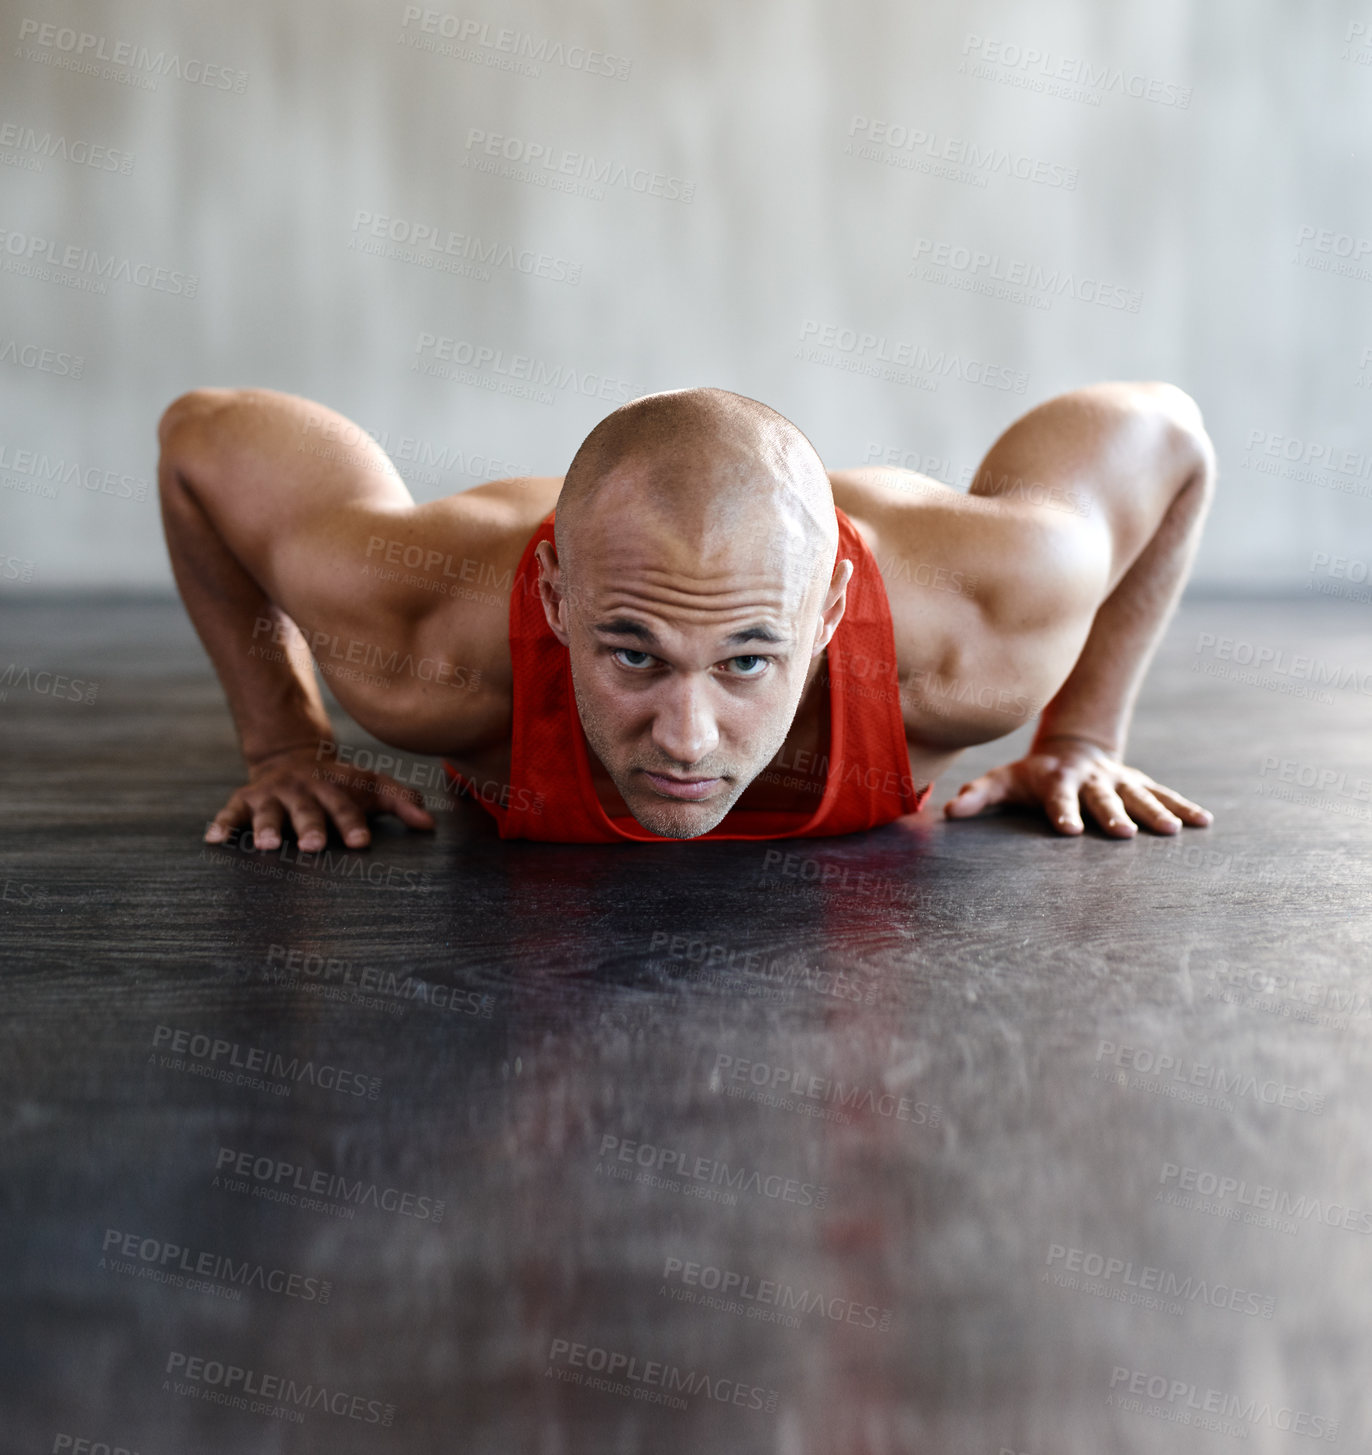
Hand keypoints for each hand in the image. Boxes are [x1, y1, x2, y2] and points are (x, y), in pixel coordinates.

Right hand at [204, 743, 435, 850]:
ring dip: (268, 827)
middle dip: (311, 827)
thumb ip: (401, 802)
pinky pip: (231, 812)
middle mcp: (303, 789)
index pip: (347, 807)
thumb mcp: (372, 786)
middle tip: (315, 846)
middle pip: (308, 810)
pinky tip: (214, 840)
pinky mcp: (245, 800)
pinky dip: (223, 824)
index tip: (361, 844)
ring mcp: (273, 795)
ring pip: (269, 812)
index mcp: (334, 787)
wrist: (293, 757)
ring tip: (268, 845)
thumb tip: (429, 823)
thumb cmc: (341, 784)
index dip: (354, 824)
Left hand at [943, 735, 1212, 837]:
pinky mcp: (1140, 783)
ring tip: (1172, 832)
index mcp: (1058, 780)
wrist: (1072, 745)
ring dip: (1156, 812)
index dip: (1062, 812)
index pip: (1058, 797)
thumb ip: (978, 795)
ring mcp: (1119, 780)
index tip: (1068, 831)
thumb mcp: (1004, 780)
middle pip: (1102, 798)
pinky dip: (1183, 806)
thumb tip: (948, 811)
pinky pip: (1164, 794)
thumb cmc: (1032, 772)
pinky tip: (1203, 822)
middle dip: (1113, 814)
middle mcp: (1091, 779)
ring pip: (1139, 795)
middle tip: (1124, 833)